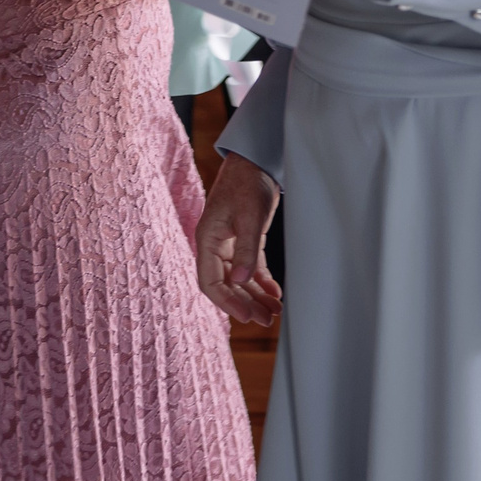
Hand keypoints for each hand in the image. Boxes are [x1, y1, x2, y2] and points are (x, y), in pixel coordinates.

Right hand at [195, 153, 282, 325]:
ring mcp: (229, 243)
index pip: (210, 282)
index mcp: (206, 241)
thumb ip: (246, 249)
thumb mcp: (249, 216)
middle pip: (227, 285)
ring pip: (240, 279)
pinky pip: (250, 267)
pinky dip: (262, 280)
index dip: (227, 302)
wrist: (255, 161)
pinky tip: (274, 292)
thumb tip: (239, 281)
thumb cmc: (246, 184)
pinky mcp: (244, 239)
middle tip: (267, 320)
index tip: (247, 316)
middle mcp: (214, 246)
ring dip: (256, 295)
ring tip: (274, 311)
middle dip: (246, 304)